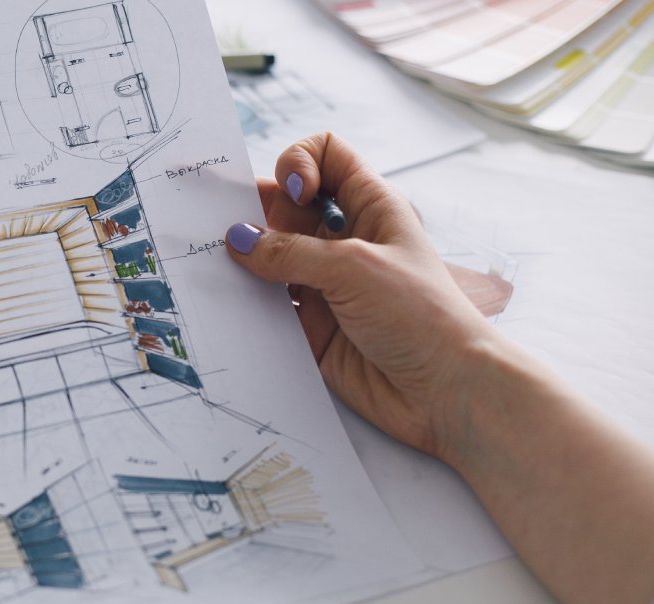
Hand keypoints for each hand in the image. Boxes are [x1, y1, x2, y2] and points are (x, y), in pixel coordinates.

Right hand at [225, 133, 495, 461]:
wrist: (444, 392)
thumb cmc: (421, 317)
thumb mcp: (354, 268)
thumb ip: (290, 252)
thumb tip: (237, 240)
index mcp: (368, 206)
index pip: (325, 155)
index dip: (300, 162)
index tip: (295, 194)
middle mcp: (342, 239)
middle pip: (285, 205)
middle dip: (253, 208)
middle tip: (222, 223)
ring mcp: (323, 283)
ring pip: (269, 256)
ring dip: (243, 258)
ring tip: (214, 263)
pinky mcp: (309, 325)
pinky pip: (266, 305)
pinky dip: (244, 302)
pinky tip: (229, 304)